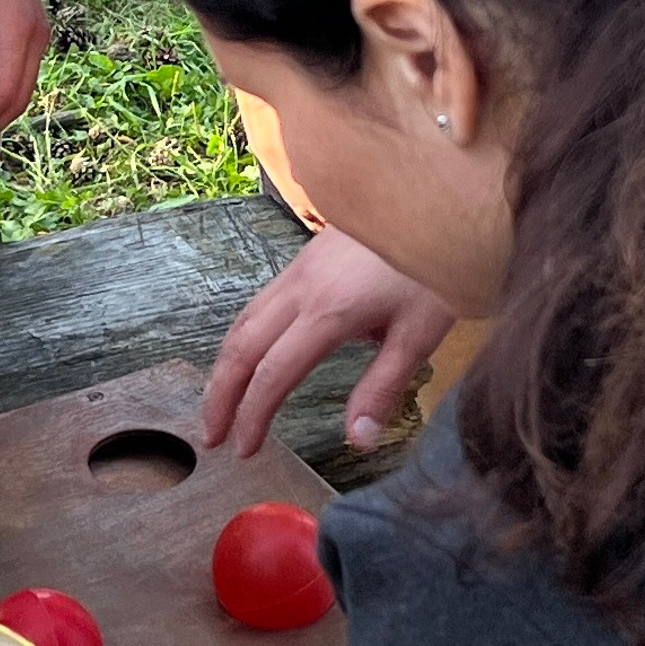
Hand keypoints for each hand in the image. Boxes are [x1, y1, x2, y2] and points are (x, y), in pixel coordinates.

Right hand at [203, 227, 458, 459]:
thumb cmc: (433, 265)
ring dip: (225, 365)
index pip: (273, 373)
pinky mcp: (305, 259)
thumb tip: (357, 441)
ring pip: (244, 320)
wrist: (432, 196)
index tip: (244, 449)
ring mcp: (299, 270)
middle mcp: (301, 289)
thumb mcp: (420, 333)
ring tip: (219, 403)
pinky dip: (242, 337)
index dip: (253, 415)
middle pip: (241, 345)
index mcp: (327, 312)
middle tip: (211, 435)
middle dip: (219, 393)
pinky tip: (250, 354)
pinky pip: (259, 303)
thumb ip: (384, 387)